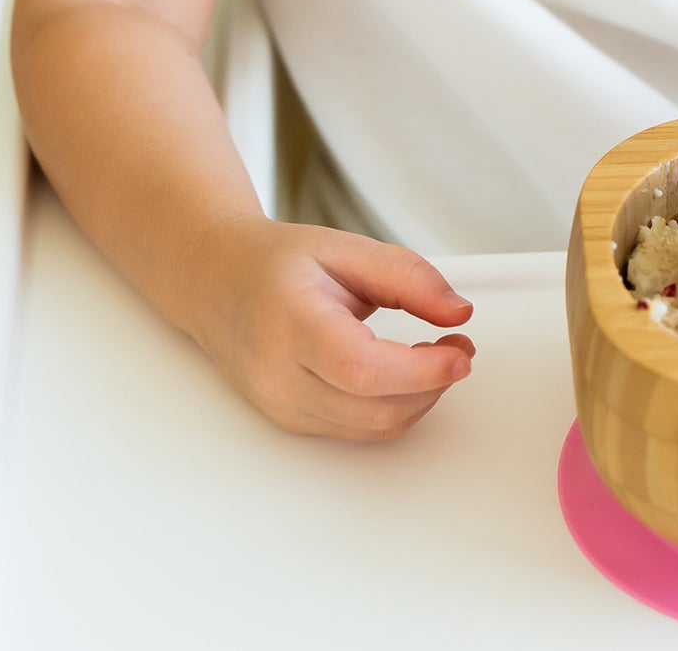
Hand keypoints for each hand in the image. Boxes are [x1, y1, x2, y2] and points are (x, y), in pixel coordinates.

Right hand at [187, 217, 475, 439]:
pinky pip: (356, 430)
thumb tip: (458, 311)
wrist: (217, 281)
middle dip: (432, 385)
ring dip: (419, 400)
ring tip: (437, 354)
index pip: (363, 369)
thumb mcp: (346, 248)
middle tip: (459, 346)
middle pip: (372, 409)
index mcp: (290, 323)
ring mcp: (281, 406)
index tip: (460, 352)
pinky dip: (393, 407)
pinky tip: (405, 373)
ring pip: (370, 428)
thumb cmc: (276, 263)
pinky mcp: (290, 421)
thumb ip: (407, 277)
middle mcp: (279, 375)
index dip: (422, 371)